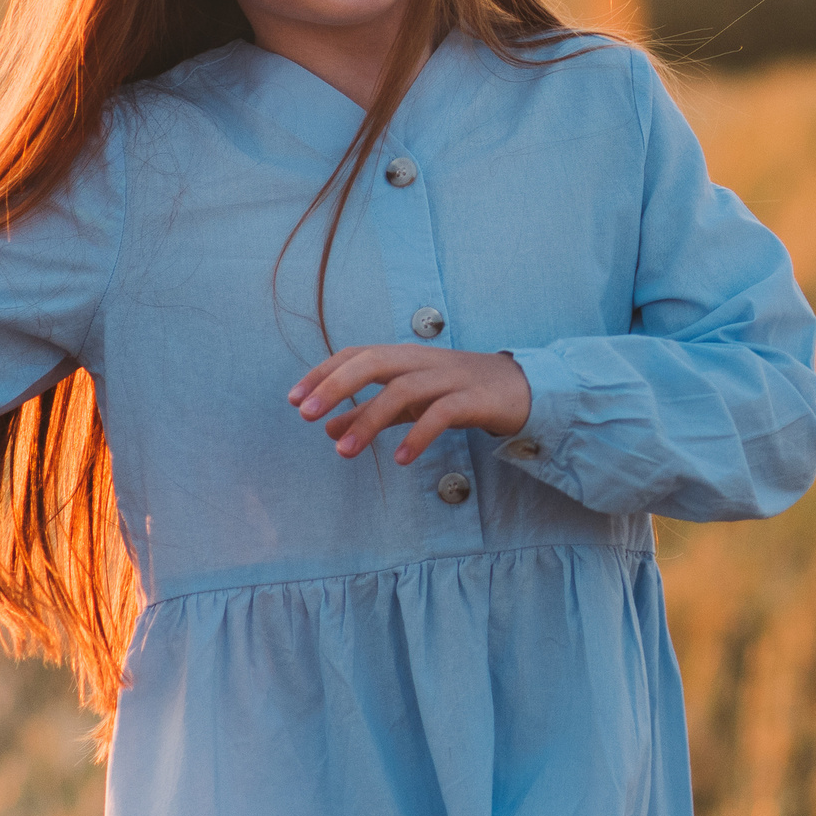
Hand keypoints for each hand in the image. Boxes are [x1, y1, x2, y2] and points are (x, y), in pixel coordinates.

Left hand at [291, 344, 531, 464]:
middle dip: (336, 385)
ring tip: (344, 452)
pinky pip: (442, 414)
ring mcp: (449, 378)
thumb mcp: (408, 403)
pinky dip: (417, 436)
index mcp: (403, 358)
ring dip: (369, 420)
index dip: (323, 373)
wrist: (522, 389)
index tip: (294, 400)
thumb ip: (369, 413)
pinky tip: (399, 460)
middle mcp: (422, 361)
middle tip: (305, 415)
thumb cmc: (457, 392)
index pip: (356, 355)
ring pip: (403, 389)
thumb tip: (328, 429)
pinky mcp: (474, 400)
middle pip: (373, 361)